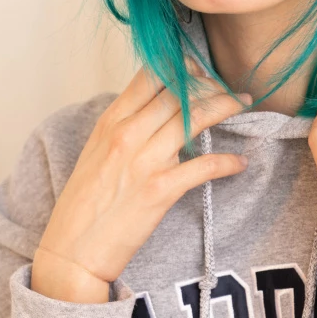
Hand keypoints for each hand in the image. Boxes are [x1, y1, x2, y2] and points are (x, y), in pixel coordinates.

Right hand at [32, 62, 249, 301]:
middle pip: (178, 92)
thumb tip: (150, 113)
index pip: (149, 77)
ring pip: (195, 118)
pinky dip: (227, 162)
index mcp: (109, 122)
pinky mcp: (160, 189)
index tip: (198, 67)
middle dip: (210, 84)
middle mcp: (127, 134)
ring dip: (226, 106)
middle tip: (229, 86)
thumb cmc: (82, 207)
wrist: (72, 251)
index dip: (180, 66)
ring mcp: (145, 160)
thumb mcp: (94, 153)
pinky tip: (240, 162)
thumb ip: (121, 128)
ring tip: (244, 103)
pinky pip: (204, 166)